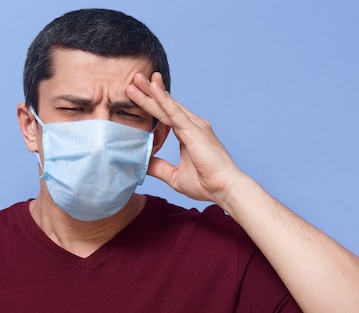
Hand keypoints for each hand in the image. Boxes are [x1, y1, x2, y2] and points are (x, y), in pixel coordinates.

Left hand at [127, 72, 244, 204]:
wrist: (224, 189)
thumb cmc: (206, 184)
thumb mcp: (174, 176)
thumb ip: (159, 167)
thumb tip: (142, 163)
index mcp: (188, 133)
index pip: (166, 115)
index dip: (152, 103)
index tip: (137, 93)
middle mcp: (192, 125)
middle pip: (166, 105)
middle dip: (149, 91)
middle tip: (134, 78)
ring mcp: (194, 125)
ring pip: (167, 105)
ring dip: (151, 91)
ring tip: (136, 78)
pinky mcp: (194, 130)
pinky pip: (174, 112)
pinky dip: (162, 100)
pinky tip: (152, 88)